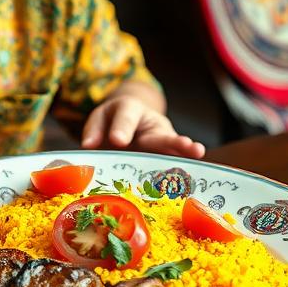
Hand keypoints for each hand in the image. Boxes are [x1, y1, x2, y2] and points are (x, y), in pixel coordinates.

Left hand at [80, 95, 205, 158]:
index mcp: (130, 109)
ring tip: (198, 152)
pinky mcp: (165, 155)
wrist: (129, 120)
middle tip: (184, 143)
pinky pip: (173, 162)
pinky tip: (193, 176)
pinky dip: (181, 169)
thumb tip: (89, 146)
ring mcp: (161, 140)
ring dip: (185, 151)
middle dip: (170, 140)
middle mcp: (151, 124)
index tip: (118, 141)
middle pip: (159, 132)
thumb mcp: (100, 118)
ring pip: (172, 148)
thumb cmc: (112, 121)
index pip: (127, 117)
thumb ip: (94, 129)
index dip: (123, 128)